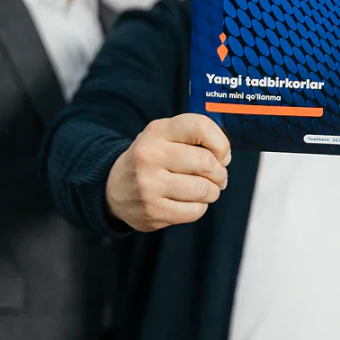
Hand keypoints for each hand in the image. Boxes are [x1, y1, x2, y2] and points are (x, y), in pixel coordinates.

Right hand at [106, 114, 231, 231]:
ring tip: (205, 190)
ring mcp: (149, 186)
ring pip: (203, 190)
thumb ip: (195, 137)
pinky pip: (195, 211)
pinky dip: (199, 207)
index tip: (222, 154)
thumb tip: (224, 158)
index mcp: (157, 131)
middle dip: (220, 173)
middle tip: (218, 177)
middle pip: (207, 163)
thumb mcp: (165, 136)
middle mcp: (150, 156)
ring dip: (212, 192)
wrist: (114, 188)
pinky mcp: (152, 211)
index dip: (221, 143)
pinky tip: (189, 202)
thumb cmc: (151, 160)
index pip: (201, 127)